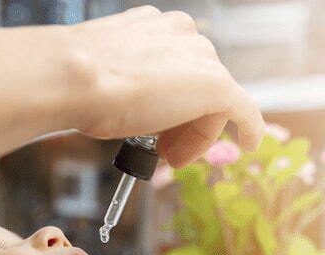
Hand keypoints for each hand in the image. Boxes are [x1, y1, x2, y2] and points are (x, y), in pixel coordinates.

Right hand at [0, 6, 263, 167]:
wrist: (72, 75)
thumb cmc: (72, 80)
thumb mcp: (98, 78)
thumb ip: (117, 85)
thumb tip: (108, 104)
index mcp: (154, 27)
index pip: (176, 69)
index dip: (170, 106)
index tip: (157, 131)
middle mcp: (183, 34)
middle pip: (198, 86)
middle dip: (184, 122)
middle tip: (166, 152)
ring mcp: (202, 58)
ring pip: (214, 103)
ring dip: (196, 134)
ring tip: (173, 157)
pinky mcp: (217, 85)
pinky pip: (245, 110)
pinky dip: (251, 129)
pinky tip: (253, 144)